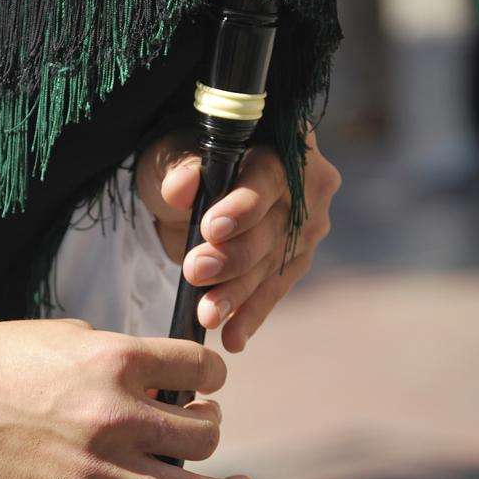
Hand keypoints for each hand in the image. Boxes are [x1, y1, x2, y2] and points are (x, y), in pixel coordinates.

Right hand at [0, 319, 250, 478]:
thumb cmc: (2, 361)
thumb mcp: (71, 335)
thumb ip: (123, 356)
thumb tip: (163, 379)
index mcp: (117, 360)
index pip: (200, 368)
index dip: (213, 374)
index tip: (207, 381)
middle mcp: (117, 415)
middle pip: (205, 432)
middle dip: (214, 427)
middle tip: (203, 424)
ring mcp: (101, 467)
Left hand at [136, 129, 340, 351]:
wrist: (188, 187)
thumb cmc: (182, 158)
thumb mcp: (171, 154)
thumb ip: (179, 168)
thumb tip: (183, 188)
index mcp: (284, 140)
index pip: (271, 175)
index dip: (245, 204)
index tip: (211, 228)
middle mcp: (307, 181)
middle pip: (276, 225)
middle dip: (235, 255)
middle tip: (196, 271)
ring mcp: (306, 222)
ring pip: (275, 263)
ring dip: (240, 293)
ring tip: (207, 315)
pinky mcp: (295, 257)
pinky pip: (275, 289)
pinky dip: (250, 314)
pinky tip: (233, 338)